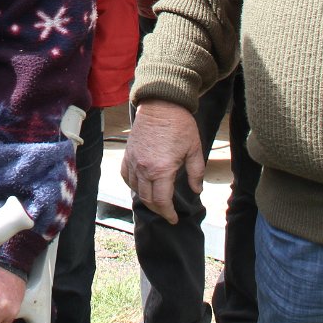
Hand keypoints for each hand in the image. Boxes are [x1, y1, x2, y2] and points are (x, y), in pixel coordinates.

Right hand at [121, 100, 201, 222]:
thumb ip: (196, 173)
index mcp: (162, 170)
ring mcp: (134, 161)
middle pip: (147, 199)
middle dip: (158, 209)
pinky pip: (126, 175)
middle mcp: (145, 168)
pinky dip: (132, 184)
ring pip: (135, 189)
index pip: (162, 201)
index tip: (174, 219)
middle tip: (167, 212)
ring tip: (156, 201)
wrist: (161, 104)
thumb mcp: (195, 150)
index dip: (168, 213)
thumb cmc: (180, 125)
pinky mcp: (128, 153)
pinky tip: (140, 185)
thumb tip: (196, 190)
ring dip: (145, 198)